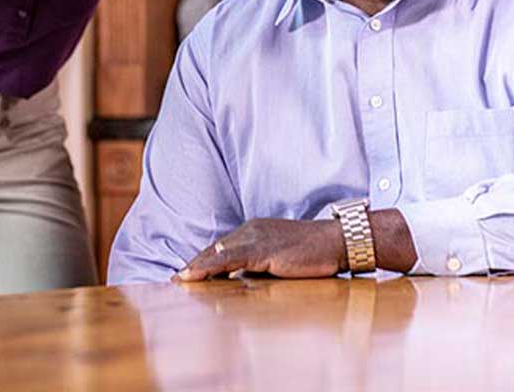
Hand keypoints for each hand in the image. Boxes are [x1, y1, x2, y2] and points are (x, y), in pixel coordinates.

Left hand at [175, 218, 346, 281]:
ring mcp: (256, 238)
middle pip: (215, 250)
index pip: (222, 249)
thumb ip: (261, 267)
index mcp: (254, 231)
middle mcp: (251, 230)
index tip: (186, 274)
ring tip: (180, 280)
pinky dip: (210, 268)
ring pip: (218, 254)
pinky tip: (197, 276)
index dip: (203, 262)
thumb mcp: (281, 259)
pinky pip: (230, 259)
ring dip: (197, 268)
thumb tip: (243, 283)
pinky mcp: (264, 249)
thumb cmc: (314, 253)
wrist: (338, 242)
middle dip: (195, 265)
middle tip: (175, 280)